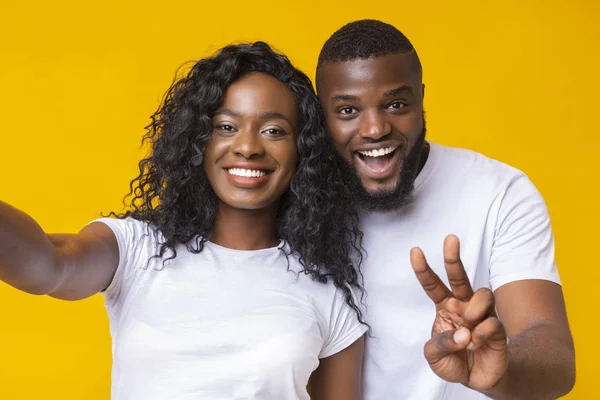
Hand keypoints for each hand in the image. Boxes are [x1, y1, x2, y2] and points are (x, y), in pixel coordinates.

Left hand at [410, 235, 508, 390]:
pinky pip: (492, 321)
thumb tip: (462, 333)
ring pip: (482, 294)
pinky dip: (482, 333)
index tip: (415, 251)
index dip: (423, 268)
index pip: (432, 284)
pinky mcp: (497, 326)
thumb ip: (440, 344)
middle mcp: (463, 304)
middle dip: (453, 257)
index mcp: (444, 307)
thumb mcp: (434, 356)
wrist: (478, 378)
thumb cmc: (453, 361)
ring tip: (469, 329)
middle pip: (459, 276)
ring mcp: (482, 313)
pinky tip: (477, 342)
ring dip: (472, 311)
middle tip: (450, 239)